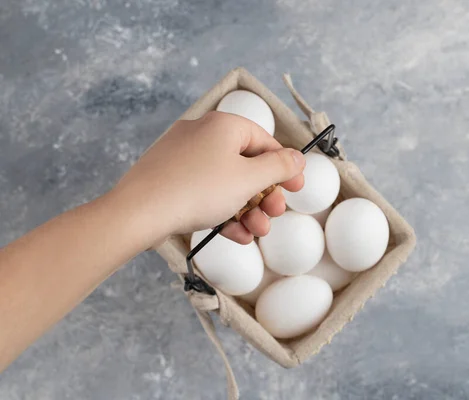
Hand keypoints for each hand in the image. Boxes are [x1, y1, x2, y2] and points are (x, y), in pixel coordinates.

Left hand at [110, 111, 305, 244]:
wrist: (138, 213)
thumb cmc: (196, 190)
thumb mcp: (248, 179)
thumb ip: (278, 167)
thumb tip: (298, 158)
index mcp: (223, 125)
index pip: (265, 141)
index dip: (284, 167)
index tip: (296, 189)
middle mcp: (203, 135)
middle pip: (246, 165)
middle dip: (265, 195)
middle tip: (275, 214)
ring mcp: (183, 158)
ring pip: (227, 183)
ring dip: (247, 210)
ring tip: (257, 232)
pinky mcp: (171, 179)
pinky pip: (205, 193)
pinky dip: (223, 212)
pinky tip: (236, 235)